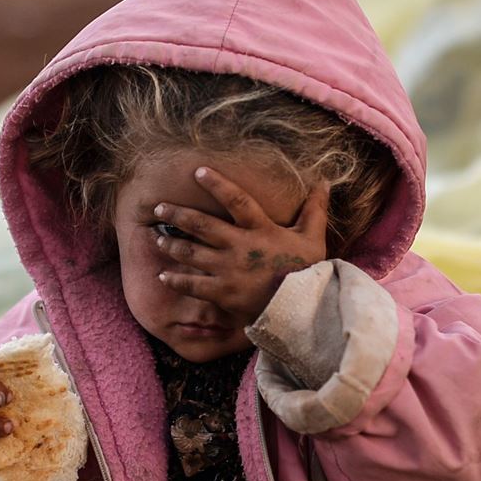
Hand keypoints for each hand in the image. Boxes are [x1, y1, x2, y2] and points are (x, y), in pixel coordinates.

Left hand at [152, 166, 328, 322]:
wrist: (303, 309)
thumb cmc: (308, 272)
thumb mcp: (314, 238)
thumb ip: (315, 209)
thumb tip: (325, 182)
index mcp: (260, 229)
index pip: (236, 199)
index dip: (217, 184)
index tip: (198, 171)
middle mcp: (239, 246)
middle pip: (201, 224)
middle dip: (177, 214)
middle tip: (159, 207)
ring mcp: (228, 270)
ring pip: (191, 253)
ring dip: (171, 244)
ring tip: (155, 238)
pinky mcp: (223, 292)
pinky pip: (193, 285)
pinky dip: (176, 280)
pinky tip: (163, 276)